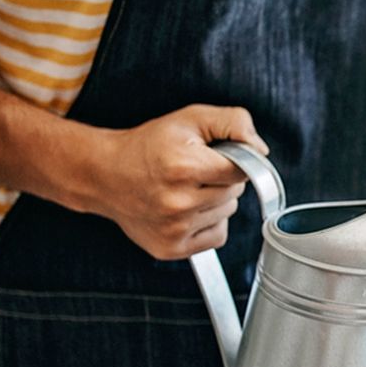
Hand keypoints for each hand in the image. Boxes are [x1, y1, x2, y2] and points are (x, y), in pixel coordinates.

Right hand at [78, 105, 267, 259]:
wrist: (105, 175)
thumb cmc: (149, 146)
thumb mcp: (190, 118)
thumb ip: (233, 123)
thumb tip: (260, 150)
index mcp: (183, 168)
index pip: (241, 170)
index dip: (235, 160)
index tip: (219, 156)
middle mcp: (178, 202)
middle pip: (235, 193)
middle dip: (222, 179)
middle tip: (195, 170)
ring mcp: (174, 229)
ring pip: (227, 213)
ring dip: (215, 200)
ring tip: (186, 188)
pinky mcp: (171, 248)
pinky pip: (218, 236)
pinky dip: (210, 222)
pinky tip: (187, 208)